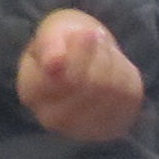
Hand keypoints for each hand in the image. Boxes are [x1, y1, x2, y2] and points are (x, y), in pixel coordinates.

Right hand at [16, 8, 147, 142]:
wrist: (86, 63)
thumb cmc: (64, 44)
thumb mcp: (52, 33)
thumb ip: (50, 44)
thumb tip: (54, 63)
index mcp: (31, 91)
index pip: (58, 78)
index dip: (77, 55)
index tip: (87, 32)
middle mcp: (52, 117)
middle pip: (87, 86)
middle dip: (98, 55)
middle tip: (98, 35)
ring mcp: (82, 127)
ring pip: (109, 90)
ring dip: (111, 61)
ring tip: (104, 49)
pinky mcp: (110, 126)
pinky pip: (126, 97)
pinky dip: (126, 74)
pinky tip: (115, 67)